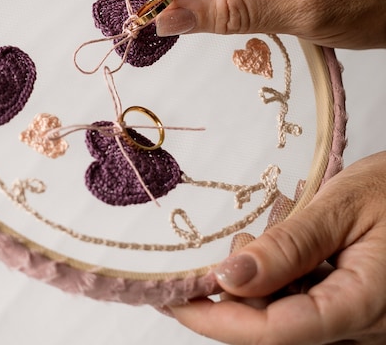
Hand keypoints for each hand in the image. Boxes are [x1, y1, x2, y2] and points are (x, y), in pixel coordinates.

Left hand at [166, 152, 385, 344]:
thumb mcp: (342, 208)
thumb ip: (289, 247)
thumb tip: (229, 278)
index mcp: (364, 306)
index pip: (278, 332)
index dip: (219, 321)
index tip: (174, 300)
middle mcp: (366, 328)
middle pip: (279, 330)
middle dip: (232, 301)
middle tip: (200, 260)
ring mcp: (363, 322)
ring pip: (290, 320)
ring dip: (254, 290)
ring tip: (245, 243)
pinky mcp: (357, 310)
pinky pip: (307, 307)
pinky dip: (278, 283)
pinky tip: (269, 252)